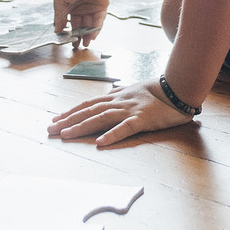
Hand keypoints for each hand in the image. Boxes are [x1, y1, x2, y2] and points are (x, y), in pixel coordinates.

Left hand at [47, 81, 194, 146]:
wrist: (179, 87)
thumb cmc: (158, 90)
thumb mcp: (135, 88)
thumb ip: (121, 91)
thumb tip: (109, 92)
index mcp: (117, 96)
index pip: (89, 104)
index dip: (72, 111)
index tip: (55, 120)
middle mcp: (119, 101)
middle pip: (89, 110)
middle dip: (68, 120)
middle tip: (50, 130)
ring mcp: (129, 110)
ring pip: (101, 118)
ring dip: (81, 126)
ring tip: (65, 135)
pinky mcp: (142, 119)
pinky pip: (125, 128)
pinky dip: (112, 135)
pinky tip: (99, 143)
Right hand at [53, 0, 110, 45]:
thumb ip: (59, 16)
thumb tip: (57, 30)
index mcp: (69, 5)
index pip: (67, 21)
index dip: (66, 31)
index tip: (65, 41)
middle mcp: (80, 7)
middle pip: (79, 25)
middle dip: (77, 36)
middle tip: (76, 47)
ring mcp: (91, 8)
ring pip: (89, 25)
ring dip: (87, 35)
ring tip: (85, 45)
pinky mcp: (101, 7)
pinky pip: (98, 21)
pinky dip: (96, 29)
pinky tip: (92, 36)